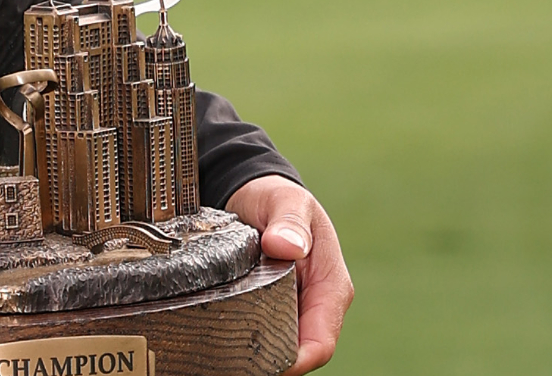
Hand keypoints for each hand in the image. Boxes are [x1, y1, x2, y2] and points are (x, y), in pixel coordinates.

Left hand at [227, 176, 353, 374]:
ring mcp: (294, 308)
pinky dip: (246, 339)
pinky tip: (220, 341)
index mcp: (330, 287)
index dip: (295, 361)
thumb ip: (288, 221)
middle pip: (298, 350)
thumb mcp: (285, 200)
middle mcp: (316, 304)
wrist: (256, 193)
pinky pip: (263, 332)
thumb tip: (287, 246)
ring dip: (256, 354)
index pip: (320, 342)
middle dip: (271, 361)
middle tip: (231, 363)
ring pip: (280, 345)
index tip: (264, 365)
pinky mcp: (272, 307)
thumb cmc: (276, 197)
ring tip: (222, 356)